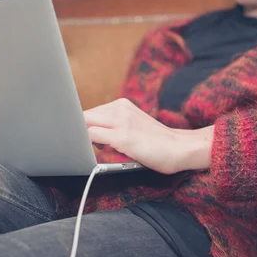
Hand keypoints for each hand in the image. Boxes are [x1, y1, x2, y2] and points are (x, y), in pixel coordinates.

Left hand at [83, 98, 212, 174]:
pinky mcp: (122, 137)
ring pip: (85, 124)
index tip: (76, 136)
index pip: (90, 112)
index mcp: (122, 104)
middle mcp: (120, 108)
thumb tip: (88, 135)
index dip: (81, 126)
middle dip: (77, 130)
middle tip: (79, 145)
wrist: (179, 148)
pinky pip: (92, 136)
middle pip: (84, 116)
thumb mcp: (133, 126)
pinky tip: (89, 152)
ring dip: (82, 138)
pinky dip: (85, 144)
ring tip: (89, 149)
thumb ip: (113, 126)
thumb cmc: (156, 143)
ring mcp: (120, 121)